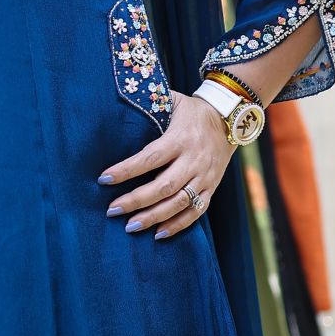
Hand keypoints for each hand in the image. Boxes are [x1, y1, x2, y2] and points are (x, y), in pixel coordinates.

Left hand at [98, 93, 233, 237]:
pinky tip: (158, 234)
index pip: (149, 158)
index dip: (126, 170)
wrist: (230, 120)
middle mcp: (193, 160)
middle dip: (136, 201)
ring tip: (130, 226)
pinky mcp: (212, 188)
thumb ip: (150, 103)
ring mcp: (205, 176)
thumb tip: (118, 101)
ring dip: (154, 217)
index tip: (104, 179)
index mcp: (180, 138)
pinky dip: (178, 225)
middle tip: (112, 211)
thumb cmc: (192, 111)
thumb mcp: (173, 101)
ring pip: (179, 203)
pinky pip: (196, 212)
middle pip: (163, 186)